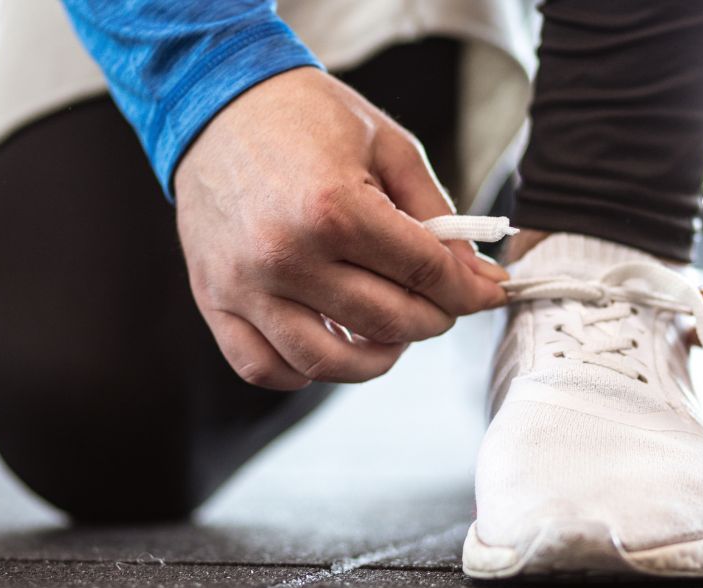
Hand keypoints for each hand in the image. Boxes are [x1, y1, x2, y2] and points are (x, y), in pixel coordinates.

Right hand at [175, 68, 508, 389]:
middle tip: (443, 303)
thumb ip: (438, 217)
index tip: (490, 293)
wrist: (217, 101)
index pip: (425, 274)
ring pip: (328, 361)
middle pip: (387, 322)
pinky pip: (263, 366)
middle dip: (434, 318)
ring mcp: (244, 285)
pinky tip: (333, 342)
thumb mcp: (390, 148)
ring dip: (378, 357)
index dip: (470, 291)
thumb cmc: (309, 118)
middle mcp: (286, 255)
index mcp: (335, 209)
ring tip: (394, 333)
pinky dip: (304, 371)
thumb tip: (476, 278)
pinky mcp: (213, 298)